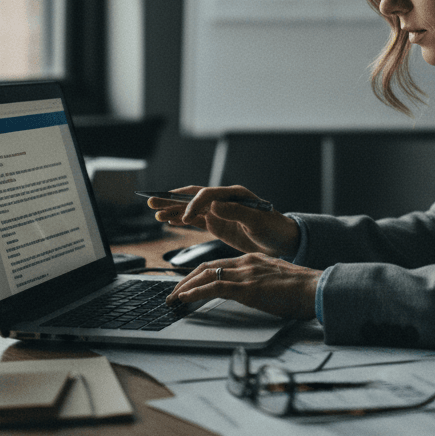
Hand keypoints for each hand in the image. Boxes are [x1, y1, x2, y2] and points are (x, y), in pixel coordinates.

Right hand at [148, 185, 300, 257]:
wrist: (282, 240)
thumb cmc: (274, 228)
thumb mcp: (258, 221)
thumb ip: (237, 212)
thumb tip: (214, 206)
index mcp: (234, 194)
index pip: (207, 195)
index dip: (194, 204)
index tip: (186, 218)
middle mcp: (224, 200)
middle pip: (193, 197)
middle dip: (173, 199)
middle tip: (152, 201)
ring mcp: (219, 212)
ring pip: (191, 209)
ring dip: (173, 210)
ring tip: (156, 213)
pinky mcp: (218, 224)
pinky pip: (196, 221)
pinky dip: (182, 220)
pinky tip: (169, 221)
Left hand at [166, 253, 319, 319]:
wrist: (314, 289)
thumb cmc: (301, 290)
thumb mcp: (275, 280)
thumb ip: (260, 282)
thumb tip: (252, 292)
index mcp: (252, 260)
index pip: (218, 264)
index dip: (199, 274)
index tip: (188, 285)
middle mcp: (246, 262)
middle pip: (207, 267)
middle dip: (186, 280)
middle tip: (174, 293)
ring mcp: (245, 274)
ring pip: (205, 275)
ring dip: (184, 287)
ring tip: (173, 299)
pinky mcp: (246, 287)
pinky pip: (213, 287)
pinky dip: (195, 292)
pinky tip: (184, 300)